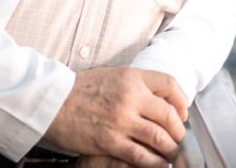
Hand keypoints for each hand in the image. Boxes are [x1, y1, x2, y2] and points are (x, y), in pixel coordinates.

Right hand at [44, 67, 187, 167]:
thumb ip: (136, 84)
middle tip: (177, 137)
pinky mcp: (110, 142)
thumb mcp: (112, 75)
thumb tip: (159, 100)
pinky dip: (155, 162)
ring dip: (170, 148)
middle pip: (169, 115)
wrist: (53, 101)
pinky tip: (158, 163)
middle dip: (178, 130)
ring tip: (170, 153)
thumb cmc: (80, 89)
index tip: (182, 112)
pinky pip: (141, 156)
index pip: (170, 84)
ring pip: (160, 138)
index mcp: (132, 77)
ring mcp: (122, 120)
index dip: (182, 100)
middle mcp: (131, 96)